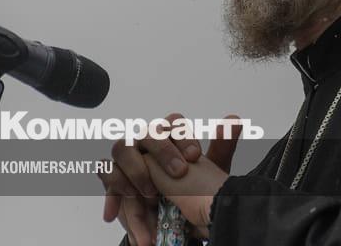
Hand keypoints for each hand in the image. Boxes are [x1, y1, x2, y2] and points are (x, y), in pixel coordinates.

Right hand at [97, 113, 233, 245]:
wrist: (174, 220)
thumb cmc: (191, 191)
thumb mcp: (210, 173)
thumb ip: (222, 147)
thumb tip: (233, 118)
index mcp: (171, 138)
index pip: (172, 123)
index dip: (182, 136)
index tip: (194, 156)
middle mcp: (147, 144)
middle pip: (146, 132)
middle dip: (162, 151)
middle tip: (178, 174)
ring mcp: (128, 160)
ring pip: (121, 149)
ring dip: (137, 171)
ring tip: (152, 196)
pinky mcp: (114, 179)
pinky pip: (106, 174)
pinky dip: (114, 191)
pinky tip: (121, 209)